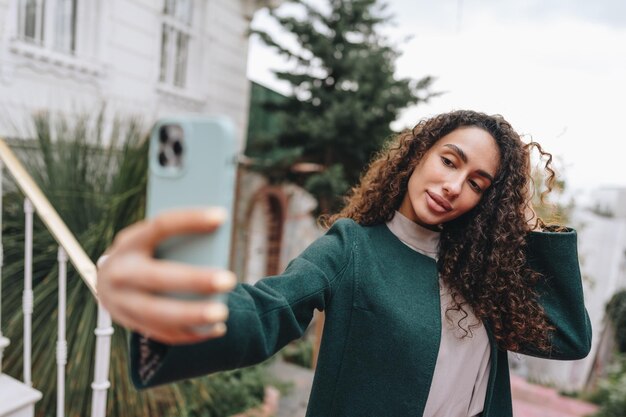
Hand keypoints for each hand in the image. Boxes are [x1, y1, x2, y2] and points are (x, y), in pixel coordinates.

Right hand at [96, 208, 236, 344]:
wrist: (108, 281)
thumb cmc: (146, 253)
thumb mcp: (150, 240)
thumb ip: (177, 240)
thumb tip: (218, 240)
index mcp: (129, 242)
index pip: (160, 226)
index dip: (190, 220)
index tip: (222, 216)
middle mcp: (120, 272)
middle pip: (160, 277)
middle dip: (195, 280)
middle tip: (230, 280)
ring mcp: (122, 302)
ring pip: (159, 314)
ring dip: (193, 315)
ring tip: (223, 313)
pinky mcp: (131, 324)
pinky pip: (164, 333)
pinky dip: (193, 333)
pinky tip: (217, 328)